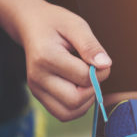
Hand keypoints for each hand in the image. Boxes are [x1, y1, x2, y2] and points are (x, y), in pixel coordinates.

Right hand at [17, 0, 111, 121]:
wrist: (31, 25)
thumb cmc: (56, 23)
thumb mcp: (76, 26)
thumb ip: (91, 46)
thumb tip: (105, 65)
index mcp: (46, 57)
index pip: (84, 78)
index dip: (100, 71)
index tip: (99, 59)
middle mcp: (37, 77)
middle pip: (75, 100)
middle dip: (93, 88)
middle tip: (93, 71)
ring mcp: (36, 89)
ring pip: (69, 112)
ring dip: (86, 100)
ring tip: (86, 80)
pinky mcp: (39, 96)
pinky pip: (63, 114)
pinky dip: (77, 106)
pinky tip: (80, 88)